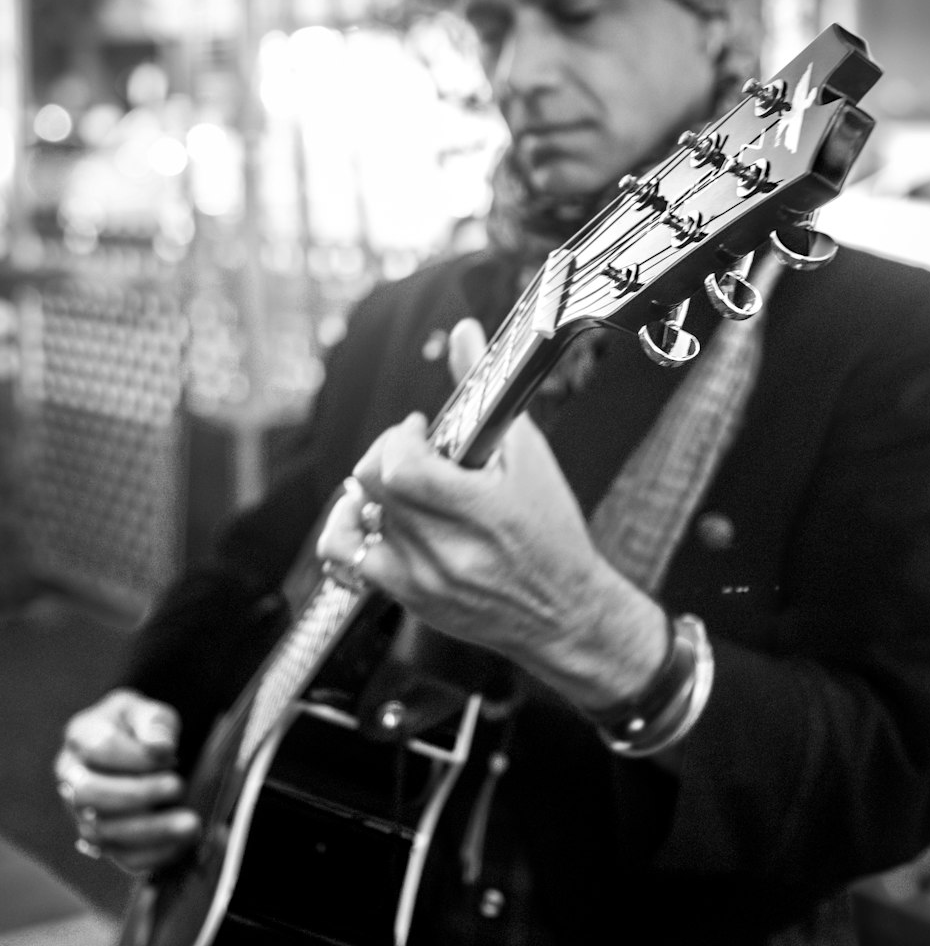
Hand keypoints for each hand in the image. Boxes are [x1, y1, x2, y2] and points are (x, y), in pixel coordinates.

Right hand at [54, 689, 200, 875]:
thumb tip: (160, 747)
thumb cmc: (142, 727)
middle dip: (138, 794)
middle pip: (90, 794)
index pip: (98, 748)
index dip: (135, 755)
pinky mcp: (104, 842)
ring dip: (150, 830)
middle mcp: (72, 778)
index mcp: (80, 737)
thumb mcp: (149, 710)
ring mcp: (82, 814)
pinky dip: (153, 854)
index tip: (169, 755)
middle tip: (178, 786)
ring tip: (191, 823)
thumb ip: (154, 722)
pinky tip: (183, 844)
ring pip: (101, 831)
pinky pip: (121, 857)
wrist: (141, 751)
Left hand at [318, 319, 668, 712]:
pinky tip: (377, 519)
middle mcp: (445, 550)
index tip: (421, 431)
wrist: (565, 613)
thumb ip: (488, 393)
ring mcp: (422, 580)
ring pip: (355, 520)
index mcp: (480, 512)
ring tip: (398, 488)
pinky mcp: (410, 600)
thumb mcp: (531, 457)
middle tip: (413, 452)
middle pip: (370, 486)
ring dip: (368, 492)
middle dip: (385, 455)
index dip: (399, 439)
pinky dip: (352, 530)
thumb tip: (462, 332)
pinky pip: (349, 560)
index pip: (398, 469)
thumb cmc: (553, 533)